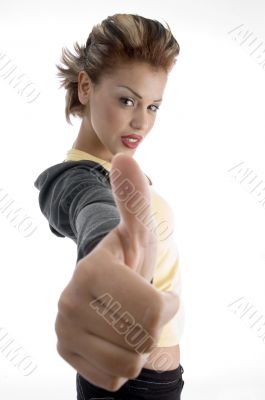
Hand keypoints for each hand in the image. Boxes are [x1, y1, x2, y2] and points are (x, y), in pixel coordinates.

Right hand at [55, 153, 179, 391]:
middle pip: (141, 341)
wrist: (105, 287)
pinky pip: (112, 378)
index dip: (166, 304)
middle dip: (152, 326)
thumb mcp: (139, 229)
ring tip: (127, 322)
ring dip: (138, 346)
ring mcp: (64, 330)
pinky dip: (121, 362)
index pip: (152, 311)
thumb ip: (133, 197)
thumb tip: (125, 156)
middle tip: (141, 308)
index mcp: (90, 273)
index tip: (160, 294)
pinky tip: (113, 337)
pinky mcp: (65, 351)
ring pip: (127, 365)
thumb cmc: (128, 258)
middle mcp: (69, 303)